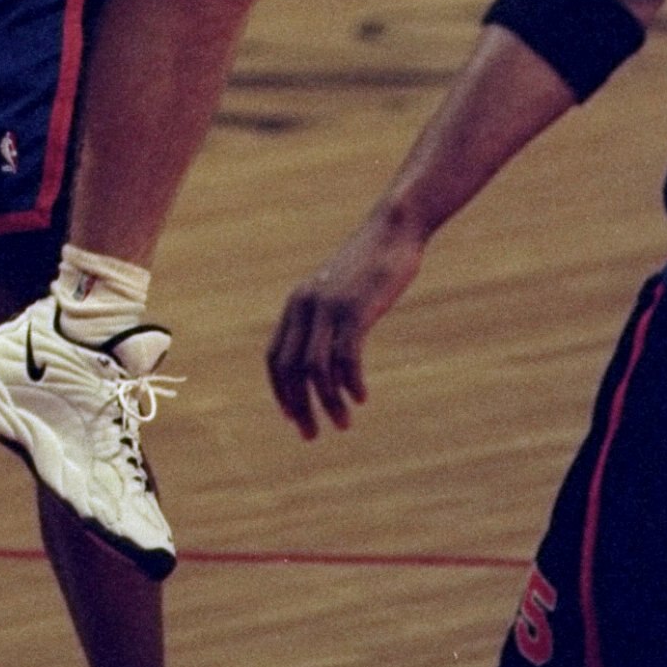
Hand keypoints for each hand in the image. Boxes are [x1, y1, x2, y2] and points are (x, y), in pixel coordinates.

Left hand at [265, 209, 426, 439]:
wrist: (392, 232)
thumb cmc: (368, 266)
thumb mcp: (339, 293)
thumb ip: (325, 318)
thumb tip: (323, 355)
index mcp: (296, 303)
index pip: (274, 357)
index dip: (280, 392)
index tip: (293, 419)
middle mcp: (305, 305)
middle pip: (289, 369)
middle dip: (298, 406)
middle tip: (312, 435)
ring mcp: (328, 307)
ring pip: (317, 370)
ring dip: (328, 403)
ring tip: (343, 424)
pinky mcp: (355, 309)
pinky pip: (346, 357)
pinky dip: (351, 383)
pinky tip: (361, 397)